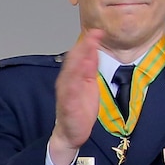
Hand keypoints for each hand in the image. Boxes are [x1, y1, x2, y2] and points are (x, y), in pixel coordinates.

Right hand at [48, 29, 102, 164]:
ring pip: (71, 73)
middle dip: (83, 47)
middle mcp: (67, 82)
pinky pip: (70, 91)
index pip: (79, 56)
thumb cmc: (79, 109)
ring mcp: (66, 93)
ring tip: (87, 47)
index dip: (87, 43)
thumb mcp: (88, 83)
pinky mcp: (68, 105)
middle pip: (74, 61)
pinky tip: (79, 71)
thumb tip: (94, 49)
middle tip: (93, 33)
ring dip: (79, 59)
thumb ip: (90, 67)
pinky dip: (74, 80)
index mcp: (73, 76)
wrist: (71, 132)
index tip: (97, 31)